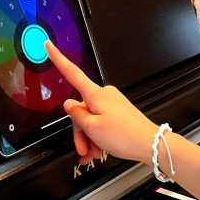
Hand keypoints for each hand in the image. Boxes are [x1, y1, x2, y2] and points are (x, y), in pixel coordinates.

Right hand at [45, 40, 159, 165]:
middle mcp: (104, 95)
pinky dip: (98, 137)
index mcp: (96, 94)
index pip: (72, 73)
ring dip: (89, 138)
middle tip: (83, 150)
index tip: (49, 45)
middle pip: (81, 109)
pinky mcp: (119, 112)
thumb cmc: (124, 135)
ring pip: (91, 119)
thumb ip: (77, 115)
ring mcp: (112, 104)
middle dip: (79, 131)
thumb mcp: (92, 128)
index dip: (58, 59)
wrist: (150, 144)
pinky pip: (101, 122)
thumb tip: (69, 104)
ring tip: (93, 154)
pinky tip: (98, 150)